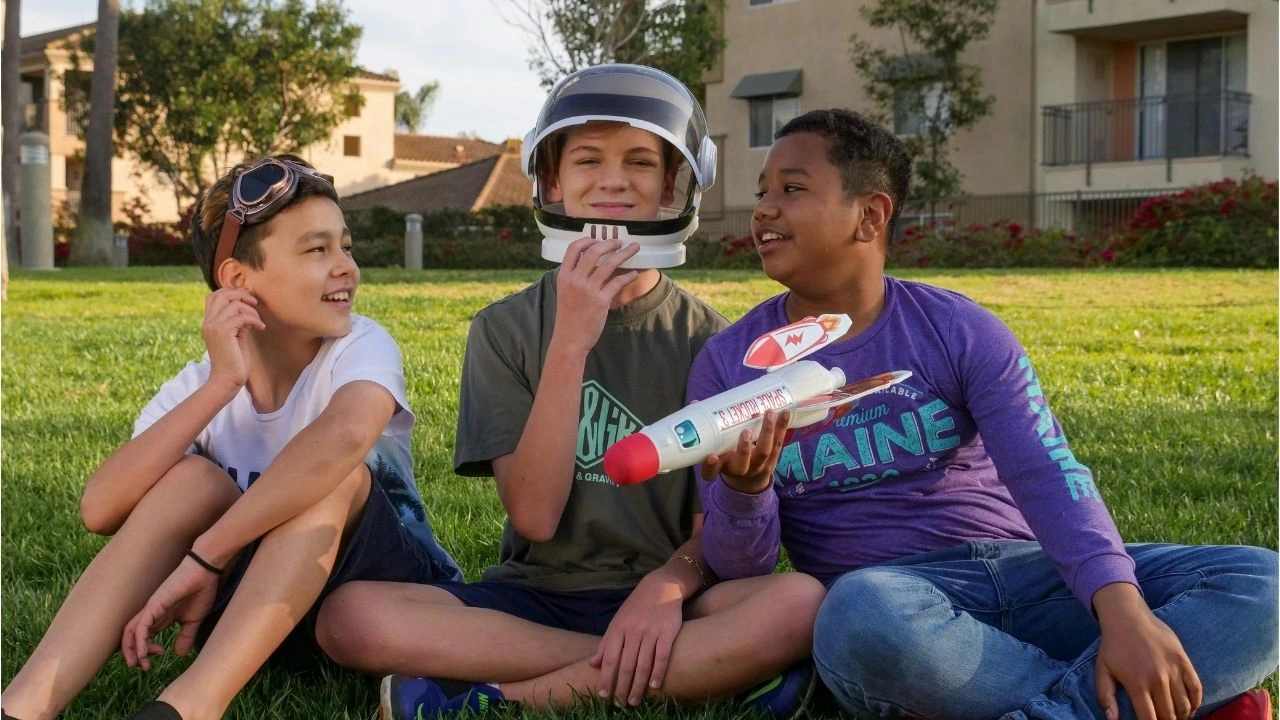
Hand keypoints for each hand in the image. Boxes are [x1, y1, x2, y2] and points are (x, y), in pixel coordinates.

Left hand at [121, 555, 221, 670]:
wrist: (205, 573)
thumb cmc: (201, 592)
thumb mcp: (194, 620)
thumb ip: (185, 636)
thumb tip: (180, 654)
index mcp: (160, 617)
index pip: (144, 636)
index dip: (147, 650)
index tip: (160, 656)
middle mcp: (151, 614)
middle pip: (132, 636)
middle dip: (133, 654)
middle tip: (142, 668)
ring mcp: (150, 609)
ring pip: (131, 632)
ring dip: (131, 650)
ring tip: (138, 663)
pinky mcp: (153, 606)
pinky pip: (140, 626)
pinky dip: (139, 641)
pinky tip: (142, 652)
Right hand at [201, 288, 264, 390]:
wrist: (227, 380)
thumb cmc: (234, 362)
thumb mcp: (237, 337)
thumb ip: (239, 323)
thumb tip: (248, 311)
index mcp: (209, 323)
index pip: (214, 296)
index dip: (232, 293)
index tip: (248, 301)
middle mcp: (208, 322)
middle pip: (222, 294)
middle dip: (241, 295)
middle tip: (255, 304)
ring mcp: (214, 326)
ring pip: (234, 304)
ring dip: (251, 311)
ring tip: (259, 323)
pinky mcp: (223, 332)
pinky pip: (241, 316)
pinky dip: (255, 320)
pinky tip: (261, 328)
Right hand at [550, 237, 640, 354]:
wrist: (569, 339)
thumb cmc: (568, 318)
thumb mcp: (564, 293)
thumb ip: (574, 278)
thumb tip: (589, 265)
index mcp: (564, 276)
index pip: (573, 249)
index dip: (586, 240)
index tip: (597, 238)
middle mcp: (575, 280)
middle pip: (594, 252)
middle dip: (610, 243)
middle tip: (620, 242)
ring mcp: (588, 290)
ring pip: (609, 264)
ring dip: (624, 253)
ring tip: (634, 249)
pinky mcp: (601, 301)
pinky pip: (618, 282)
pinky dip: (628, 276)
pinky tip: (634, 274)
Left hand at [589, 573, 684, 705]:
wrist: (660, 587)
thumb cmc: (636, 607)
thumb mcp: (617, 622)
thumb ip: (606, 643)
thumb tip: (592, 664)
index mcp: (619, 629)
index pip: (610, 658)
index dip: (606, 678)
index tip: (602, 695)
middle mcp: (634, 631)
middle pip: (626, 665)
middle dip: (622, 687)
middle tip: (620, 704)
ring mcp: (651, 631)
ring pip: (643, 664)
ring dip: (638, 685)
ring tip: (634, 701)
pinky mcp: (668, 632)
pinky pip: (662, 655)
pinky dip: (658, 672)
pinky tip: (654, 686)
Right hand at [701, 409, 790, 494]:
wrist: (748, 481)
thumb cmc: (728, 460)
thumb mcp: (716, 450)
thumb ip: (706, 430)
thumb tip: (695, 404)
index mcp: (722, 469)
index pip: (712, 472)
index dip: (711, 466)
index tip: (711, 457)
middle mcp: (740, 471)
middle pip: (743, 462)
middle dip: (744, 448)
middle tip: (745, 432)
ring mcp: (759, 466)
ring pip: (765, 451)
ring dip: (769, 432)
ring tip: (771, 413)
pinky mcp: (773, 459)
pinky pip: (778, 444)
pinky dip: (781, 429)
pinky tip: (784, 414)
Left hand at [1093, 583, 1201, 719]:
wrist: (1127, 616)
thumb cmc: (1113, 645)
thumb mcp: (1102, 670)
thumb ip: (1105, 697)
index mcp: (1136, 684)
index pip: (1149, 718)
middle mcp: (1157, 679)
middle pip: (1169, 715)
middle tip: (1162, 719)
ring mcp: (1173, 669)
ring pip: (1185, 705)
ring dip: (1182, 716)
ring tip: (1175, 717)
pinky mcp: (1184, 660)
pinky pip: (1196, 688)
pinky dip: (1196, 703)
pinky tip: (1190, 708)